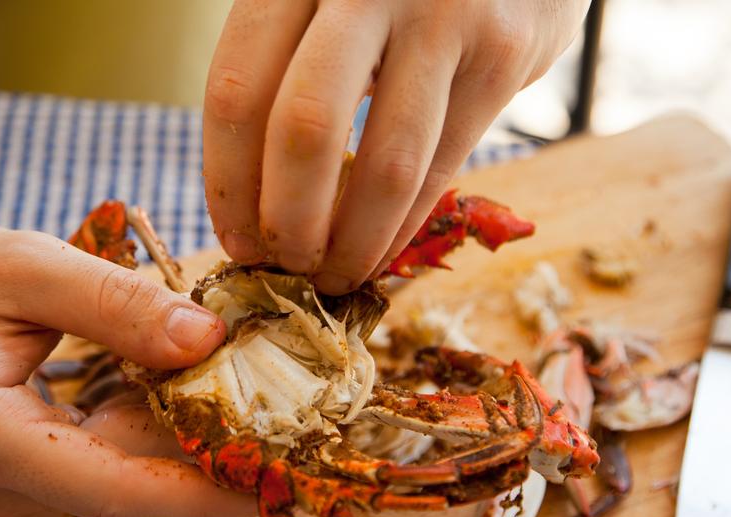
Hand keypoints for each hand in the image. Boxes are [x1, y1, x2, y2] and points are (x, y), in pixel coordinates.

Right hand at [0, 225, 254, 516]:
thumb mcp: (23, 266)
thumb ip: (115, 303)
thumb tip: (209, 341)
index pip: (108, 489)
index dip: (198, 492)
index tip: (271, 483)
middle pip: (126, 486)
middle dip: (207, 453)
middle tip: (285, 420)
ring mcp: (0, 501)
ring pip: (120, 477)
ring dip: (179, 437)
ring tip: (240, 388)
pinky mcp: (17, 493)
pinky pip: (101, 467)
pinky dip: (145, 432)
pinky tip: (178, 390)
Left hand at [203, 0, 588, 292]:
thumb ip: (295, 56)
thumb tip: (257, 185)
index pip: (239, 86)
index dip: (228, 179)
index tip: (235, 239)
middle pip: (303, 129)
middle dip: (288, 221)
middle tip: (283, 267)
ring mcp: (442, 17)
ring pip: (384, 163)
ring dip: (352, 242)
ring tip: (333, 277)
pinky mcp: (502, 55)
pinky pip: (441, 166)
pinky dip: (403, 226)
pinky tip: (380, 253)